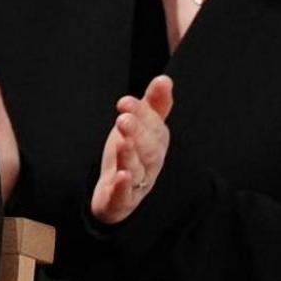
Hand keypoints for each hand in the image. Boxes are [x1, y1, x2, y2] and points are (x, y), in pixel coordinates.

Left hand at [92, 75, 173, 224]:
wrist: (115, 196)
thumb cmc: (132, 155)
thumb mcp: (141, 128)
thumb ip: (153, 106)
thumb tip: (165, 79)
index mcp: (156, 145)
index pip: (154, 129)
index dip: (141, 115)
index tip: (124, 102)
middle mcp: (150, 165)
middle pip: (148, 150)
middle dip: (138, 133)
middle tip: (123, 119)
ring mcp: (136, 185)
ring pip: (136, 171)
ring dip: (129, 156)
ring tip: (121, 142)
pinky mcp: (120, 201)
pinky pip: (124, 196)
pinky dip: (123, 187)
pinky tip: (121, 177)